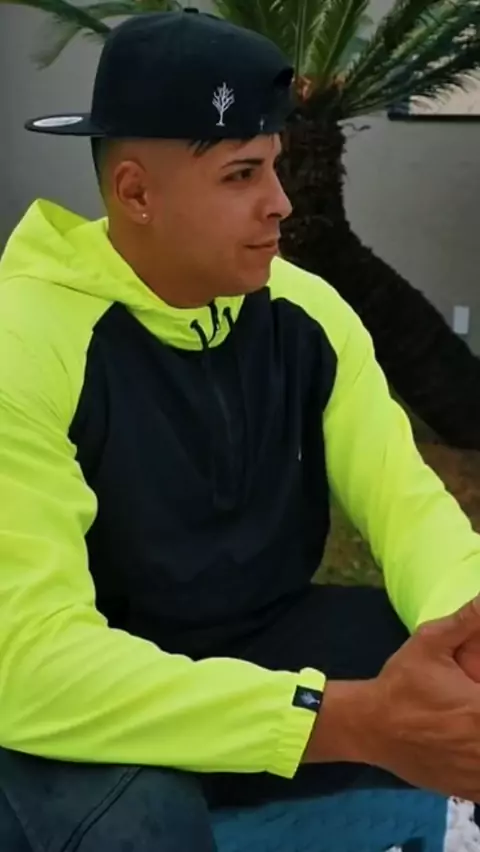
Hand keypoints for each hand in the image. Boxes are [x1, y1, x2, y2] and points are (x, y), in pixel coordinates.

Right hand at [306, 595, 479, 801]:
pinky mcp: (470, 790)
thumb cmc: (402, 683)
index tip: (476, 685)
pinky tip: (466, 741)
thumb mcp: (429, 642)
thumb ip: (466, 620)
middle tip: (470, 699)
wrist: (369, 726)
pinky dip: (478, 762)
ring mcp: (478, 773)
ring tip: (467, 718)